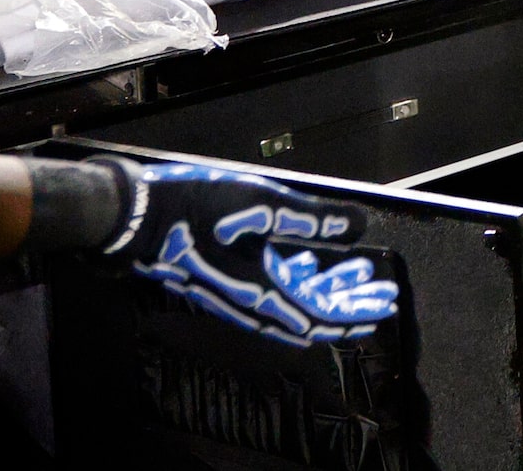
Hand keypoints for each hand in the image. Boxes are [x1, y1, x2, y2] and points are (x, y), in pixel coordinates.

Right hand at [95, 158, 401, 348]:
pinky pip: (274, 291)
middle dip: (350, 302)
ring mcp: (238, 295)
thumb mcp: (260, 204)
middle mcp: (253, 303)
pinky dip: (300, 280)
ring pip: (294, 302)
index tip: (385, 305)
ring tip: (356, 270)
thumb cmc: (194, 208)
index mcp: (263, 293)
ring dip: (327, 288)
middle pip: (313, 314)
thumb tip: (359, 224)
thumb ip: (312, 218)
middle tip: (382, 293)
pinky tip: (309, 261)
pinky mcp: (227, 282)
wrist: (137, 218)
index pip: (322, 316)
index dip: (357, 312)